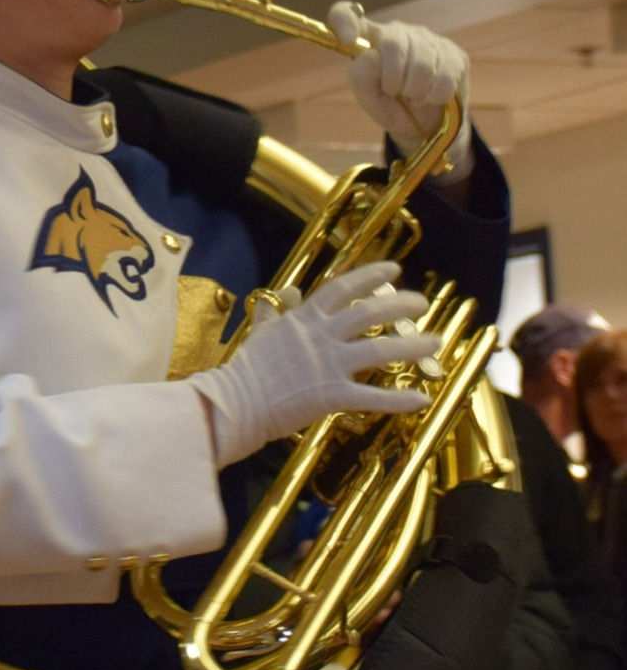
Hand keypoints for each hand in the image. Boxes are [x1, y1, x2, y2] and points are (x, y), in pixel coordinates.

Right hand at [191, 262, 438, 466]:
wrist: (235, 401)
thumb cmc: (246, 367)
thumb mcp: (262, 329)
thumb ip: (278, 309)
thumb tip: (290, 290)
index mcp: (305, 318)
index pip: (343, 288)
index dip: (370, 276)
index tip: (394, 269)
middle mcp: (321, 335)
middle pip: (369, 314)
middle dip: (400, 305)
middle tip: (423, 304)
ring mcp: (328, 364)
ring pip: (379, 351)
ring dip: (411, 346)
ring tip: (435, 342)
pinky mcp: (332, 395)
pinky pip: (372, 396)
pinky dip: (399, 399)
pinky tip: (422, 398)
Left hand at [328, 2, 472, 185]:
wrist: (425, 125)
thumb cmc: (391, 105)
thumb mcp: (369, 98)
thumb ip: (361, 78)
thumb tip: (372, 55)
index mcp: (368, 38)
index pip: (345, 13)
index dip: (344, 21)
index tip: (347, 39)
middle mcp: (397, 30)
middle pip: (392, 43)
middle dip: (393, 79)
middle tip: (395, 92)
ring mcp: (428, 38)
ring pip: (422, 62)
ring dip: (415, 91)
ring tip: (412, 96)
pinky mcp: (454, 53)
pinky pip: (446, 75)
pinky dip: (435, 96)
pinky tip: (430, 97)